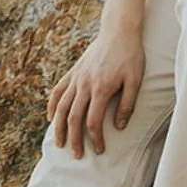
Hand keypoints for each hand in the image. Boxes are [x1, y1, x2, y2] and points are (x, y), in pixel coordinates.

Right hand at [46, 23, 145, 156]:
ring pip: (62, 107)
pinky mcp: (73, 71)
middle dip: (74, 139)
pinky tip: (51, 118)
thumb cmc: (131, 56)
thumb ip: (127, 104)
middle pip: (74, 118)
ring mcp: (76, 78)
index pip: (93, 121)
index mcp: (101, 88)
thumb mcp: (135, 80)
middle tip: (77, 156)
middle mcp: (84, 84)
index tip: (99, 150)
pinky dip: (52, 105)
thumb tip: (119, 127)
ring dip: (59, 127)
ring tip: (59, 144)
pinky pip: (58, 90)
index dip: (95, 139)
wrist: (119, 31)